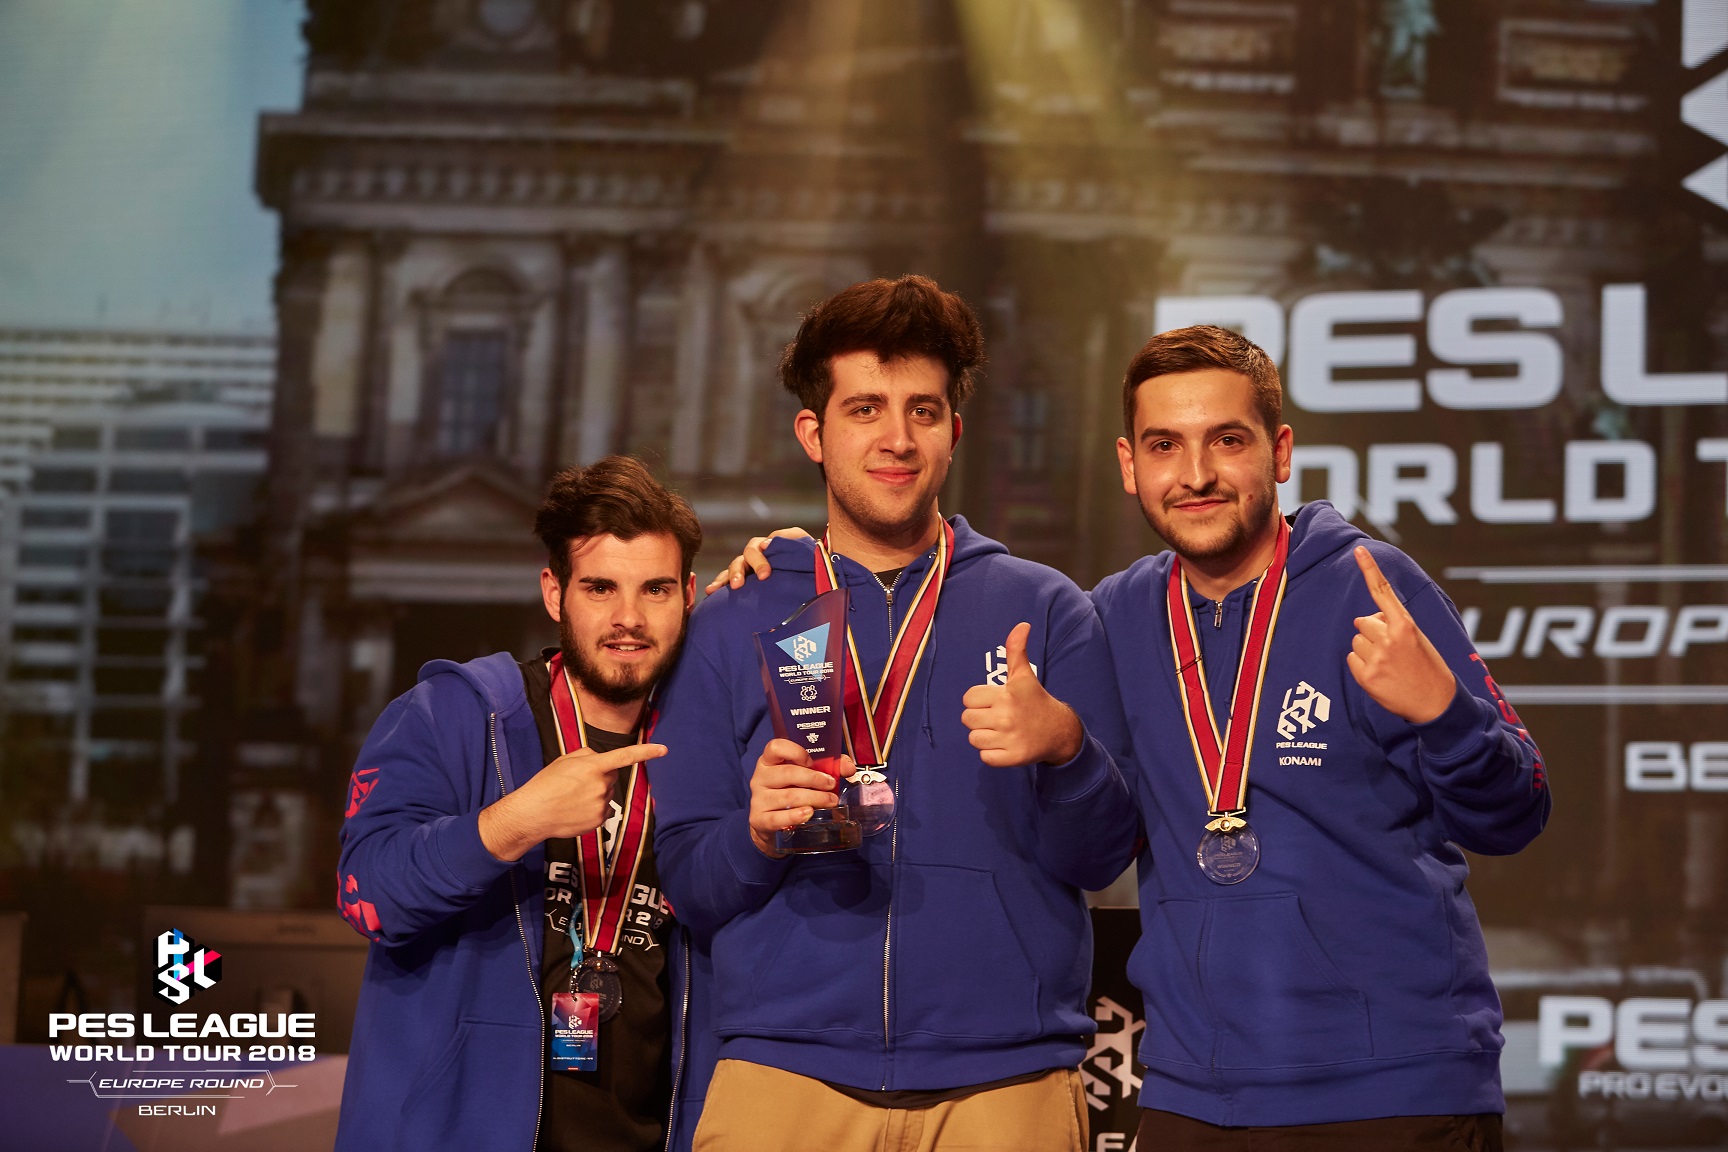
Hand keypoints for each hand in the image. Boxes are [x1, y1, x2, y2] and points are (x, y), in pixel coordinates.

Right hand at [478, 743, 666, 861]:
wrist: (533, 813)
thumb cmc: (546, 784)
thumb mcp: (564, 761)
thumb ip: (587, 756)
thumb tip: (601, 760)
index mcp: (593, 767)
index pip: (625, 757)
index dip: (646, 752)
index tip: (664, 750)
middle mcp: (602, 785)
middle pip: (611, 776)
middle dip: (600, 777)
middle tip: (576, 783)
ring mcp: (601, 804)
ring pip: (607, 794)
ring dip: (596, 793)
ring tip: (572, 798)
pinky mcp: (599, 820)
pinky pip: (604, 810)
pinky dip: (594, 809)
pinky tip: (576, 810)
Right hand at [703, 527, 811, 593]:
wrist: (812, 572)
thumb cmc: (808, 557)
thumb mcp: (803, 544)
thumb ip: (790, 539)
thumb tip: (766, 543)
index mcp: (769, 546)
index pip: (758, 549)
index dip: (759, 561)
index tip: (765, 575)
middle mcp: (757, 555)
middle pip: (743, 559)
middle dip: (739, 572)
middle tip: (739, 585)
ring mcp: (750, 568)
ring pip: (734, 568)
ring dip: (726, 578)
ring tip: (716, 589)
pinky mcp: (746, 582)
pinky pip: (727, 580)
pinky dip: (718, 584)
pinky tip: (710, 592)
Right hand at [748, 739, 846, 857]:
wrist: (768, 822)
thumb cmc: (790, 791)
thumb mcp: (804, 775)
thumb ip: (828, 766)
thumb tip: (848, 767)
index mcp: (769, 761)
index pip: (775, 747)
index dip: (796, 752)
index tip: (812, 761)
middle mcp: (761, 777)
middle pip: (788, 773)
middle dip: (814, 779)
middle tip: (831, 785)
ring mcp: (759, 799)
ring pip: (788, 797)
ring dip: (813, 798)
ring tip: (829, 801)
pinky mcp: (760, 819)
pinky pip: (778, 818)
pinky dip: (795, 816)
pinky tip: (809, 813)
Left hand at [961, 622, 1082, 766]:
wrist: (1060, 731)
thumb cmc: (1035, 700)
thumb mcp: (1024, 675)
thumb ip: (1016, 650)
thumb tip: (1022, 625)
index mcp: (1006, 694)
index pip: (968, 698)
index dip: (979, 700)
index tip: (995, 701)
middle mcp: (1007, 716)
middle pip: (967, 719)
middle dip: (979, 718)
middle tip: (998, 717)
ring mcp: (1010, 738)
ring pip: (974, 739)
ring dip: (985, 736)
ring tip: (1001, 731)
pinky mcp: (1012, 758)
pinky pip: (985, 757)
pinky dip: (992, 753)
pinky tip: (1006, 744)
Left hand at [1347, 546, 1457, 724]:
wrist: (1436, 704)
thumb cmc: (1427, 668)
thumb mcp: (1418, 639)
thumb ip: (1393, 625)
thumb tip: (1364, 621)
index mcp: (1406, 625)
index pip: (1383, 592)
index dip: (1370, 569)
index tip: (1358, 550)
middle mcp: (1389, 638)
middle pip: (1363, 621)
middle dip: (1373, 632)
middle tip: (1393, 650)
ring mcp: (1376, 657)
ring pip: (1357, 641)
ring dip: (1367, 650)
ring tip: (1390, 665)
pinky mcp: (1365, 675)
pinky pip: (1351, 658)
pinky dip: (1361, 665)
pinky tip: (1381, 675)